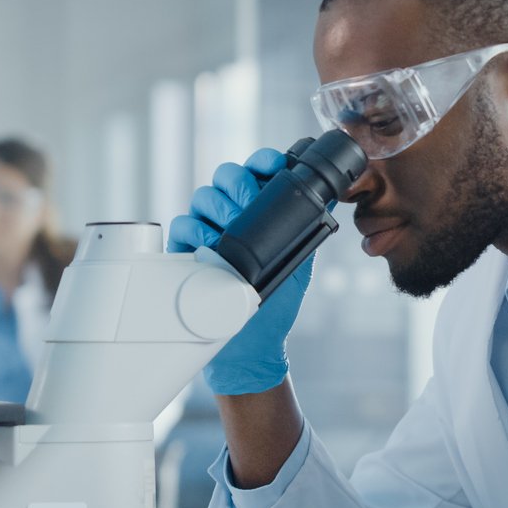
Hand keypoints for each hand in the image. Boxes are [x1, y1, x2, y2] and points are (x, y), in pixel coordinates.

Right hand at [169, 149, 310, 394]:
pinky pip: (181, 225)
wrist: (251, 346)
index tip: (272, 166)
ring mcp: (206, 232)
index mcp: (259, 213)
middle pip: (226, 175)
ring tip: (230, 229)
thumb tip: (327, 199)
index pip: (257, 171)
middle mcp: (231, 216)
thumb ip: (307, 230)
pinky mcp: (185, 252)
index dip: (262, 161)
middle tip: (249, 202)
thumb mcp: (299, 264)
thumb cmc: (275, 305)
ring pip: (203, 196)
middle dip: (238, 182)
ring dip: (217, 207)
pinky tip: (209, 245)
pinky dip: (194, 230)